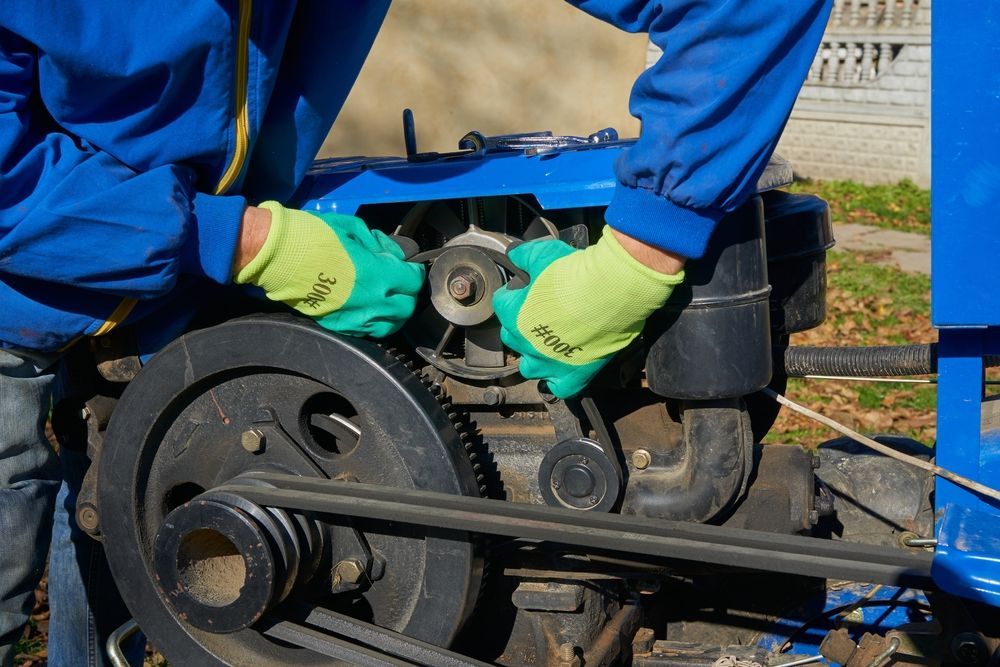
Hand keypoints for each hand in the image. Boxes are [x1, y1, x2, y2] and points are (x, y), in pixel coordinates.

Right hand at [234, 202, 424, 337]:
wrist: (277, 255)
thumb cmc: (313, 236)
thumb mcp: (353, 228)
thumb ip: (380, 244)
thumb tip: (396, 254)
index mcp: (376, 275)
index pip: (412, 281)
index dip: (413, 271)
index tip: (408, 266)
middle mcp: (370, 302)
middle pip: (406, 308)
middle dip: (407, 294)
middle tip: (400, 283)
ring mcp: (353, 318)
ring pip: (390, 325)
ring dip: (394, 312)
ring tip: (387, 298)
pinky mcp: (338, 325)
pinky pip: (368, 332)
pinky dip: (374, 322)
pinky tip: (369, 308)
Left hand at [492, 227, 683, 397]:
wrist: (613, 292)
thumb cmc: (577, 273)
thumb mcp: (544, 254)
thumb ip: (524, 256)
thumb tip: (514, 255)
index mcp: (515, 315)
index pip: (502, 304)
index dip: (514, 295)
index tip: (526, 289)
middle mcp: (526, 343)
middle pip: (512, 337)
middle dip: (521, 326)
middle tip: (540, 314)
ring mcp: (548, 363)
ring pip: (529, 367)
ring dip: (535, 356)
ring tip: (549, 344)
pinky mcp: (572, 375)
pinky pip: (559, 388)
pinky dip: (559, 381)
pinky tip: (565, 367)